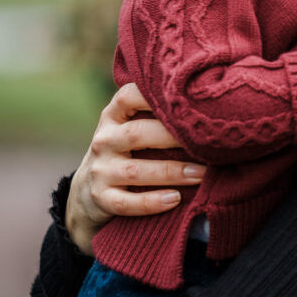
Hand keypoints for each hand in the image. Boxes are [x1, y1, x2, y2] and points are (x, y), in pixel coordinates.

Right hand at [66, 83, 205, 254]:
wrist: (88, 191)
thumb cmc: (127, 152)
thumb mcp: (131, 127)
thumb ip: (157, 115)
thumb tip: (207, 105)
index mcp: (114, 116)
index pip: (129, 96)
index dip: (153, 94)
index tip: (186, 99)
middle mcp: (104, 140)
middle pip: (137, 133)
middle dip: (174, 138)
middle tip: (208, 144)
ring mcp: (100, 170)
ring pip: (135, 171)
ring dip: (171, 172)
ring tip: (201, 175)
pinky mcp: (101, 198)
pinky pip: (125, 202)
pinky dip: (151, 202)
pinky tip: (175, 199)